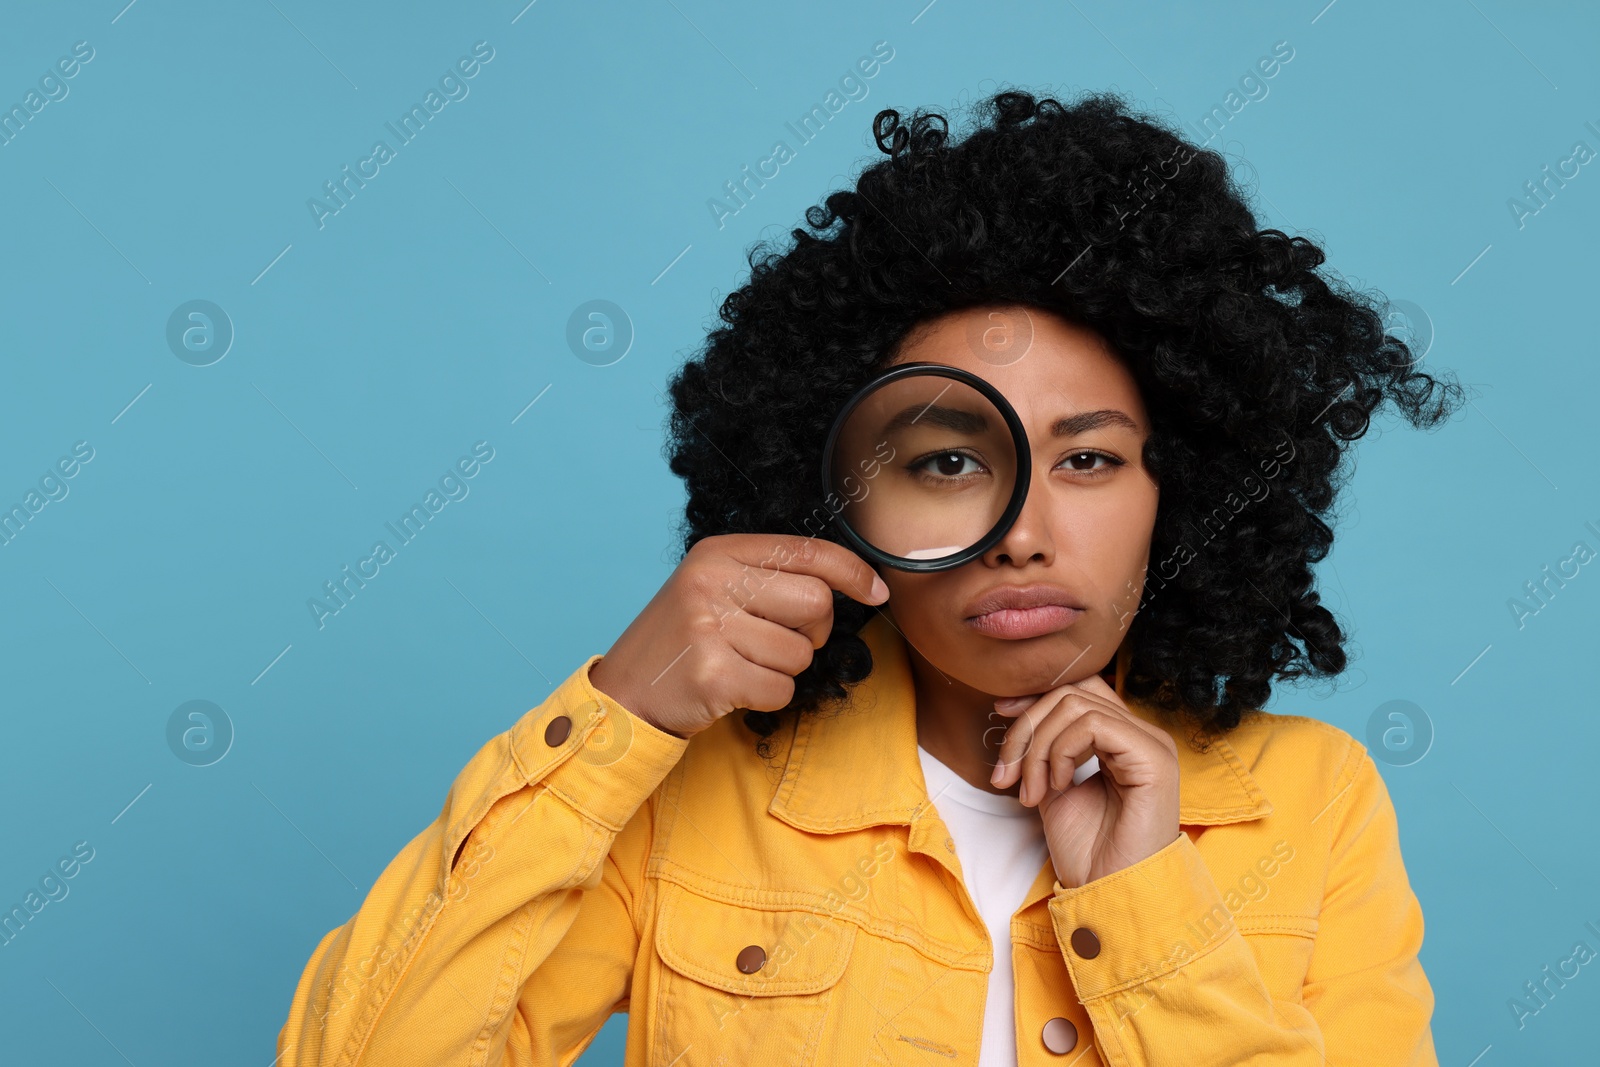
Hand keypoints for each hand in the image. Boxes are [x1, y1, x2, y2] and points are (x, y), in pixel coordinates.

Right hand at [587, 534, 888, 739]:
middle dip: (812, 633)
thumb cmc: (683, 642)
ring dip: (782, 669)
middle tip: (776, 642)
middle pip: (816, 603)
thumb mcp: (714, 589)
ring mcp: (710, 627)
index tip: (876, 591)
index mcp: (718, 553)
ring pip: (801, 653)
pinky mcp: (714, 674)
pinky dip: (767, 696)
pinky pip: (782, 688)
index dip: (852, 571)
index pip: (807, 551)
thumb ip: (768, 577)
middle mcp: (712, 582)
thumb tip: (846, 584)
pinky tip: (733, 687)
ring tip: (740, 665)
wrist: (624, 694)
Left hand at [989, 672, 1180, 887]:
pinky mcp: (1153, 758)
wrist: (1109, 894)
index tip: (999, 712)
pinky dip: (1061, 751)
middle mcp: (1142, 735)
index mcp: (1123, 740)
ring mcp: (1151, 744)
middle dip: (1026, 728)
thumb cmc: (1088, 852)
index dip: (1036, 696)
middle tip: (1006, 775)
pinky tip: (1058, 785)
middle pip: (1072, 693)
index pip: (1080, 689)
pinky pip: (1093, 725)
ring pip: (1076, 706)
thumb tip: (1017, 714)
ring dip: (1038, 748)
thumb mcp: (1054, 788)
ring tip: (1031, 792)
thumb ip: (1046, 750)